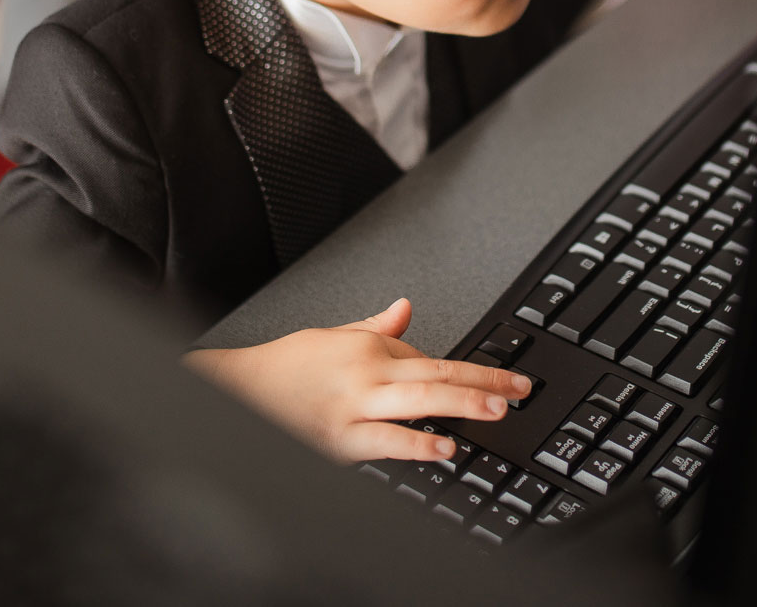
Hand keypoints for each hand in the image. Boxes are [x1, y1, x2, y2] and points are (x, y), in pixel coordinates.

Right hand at [184, 298, 531, 462]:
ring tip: (495, 412)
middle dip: (483, 382)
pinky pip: (386, 441)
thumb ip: (376, 326)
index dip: (470, 371)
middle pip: (437, 373)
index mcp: (369, 347)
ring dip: (461, 404)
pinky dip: (417, 444)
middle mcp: (367, 374)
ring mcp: (355, 408)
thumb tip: (405, 307)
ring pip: (419, 400)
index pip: (431, 356)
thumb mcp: (334, 336)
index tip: (502, 381)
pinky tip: (442, 448)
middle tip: (518, 391)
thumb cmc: (285, 368)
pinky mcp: (340, 441)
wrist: (239, 390)